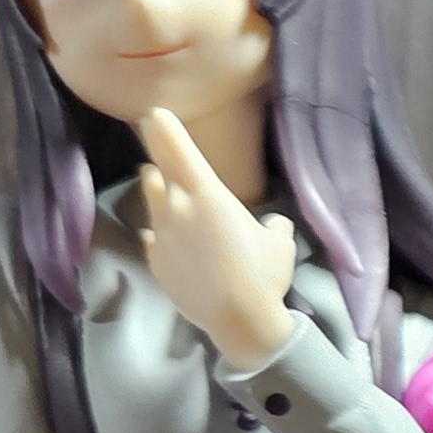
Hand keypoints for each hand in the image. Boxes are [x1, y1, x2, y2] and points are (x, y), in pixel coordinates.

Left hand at [137, 107, 300, 367]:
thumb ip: (271, 225)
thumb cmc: (263, 273)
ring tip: (156, 181)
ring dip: (155, 188)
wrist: (238, 319)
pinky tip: (161, 234)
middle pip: (159, 172)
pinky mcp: (156, 261)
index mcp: (209, 196)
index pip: (180, 152)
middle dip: (158, 153)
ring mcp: (161, 236)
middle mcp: (177, 210)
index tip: (154, 113)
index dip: (166, 130)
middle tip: (152, 137)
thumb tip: (270, 225)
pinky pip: (153, 236)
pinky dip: (158, 230)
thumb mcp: (280, 242)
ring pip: (151, 200)